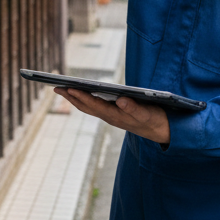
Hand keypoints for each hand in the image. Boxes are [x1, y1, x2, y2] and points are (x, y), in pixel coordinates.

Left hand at [53, 88, 169, 144]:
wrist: (163, 132)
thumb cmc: (156, 121)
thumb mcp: (148, 114)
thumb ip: (135, 108)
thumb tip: (121, 100)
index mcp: (116, 116)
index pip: (94, 105)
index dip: (80, 96)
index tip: (68, 88)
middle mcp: (111, 117)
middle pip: (86, 106)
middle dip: (71, 97)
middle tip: (56, 87)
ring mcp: (112, 117)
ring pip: (89, 107)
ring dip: (75, 99)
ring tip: (63, 90)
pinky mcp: (116, 114)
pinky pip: (96, 107)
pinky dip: (85, 100)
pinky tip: (82, 94)